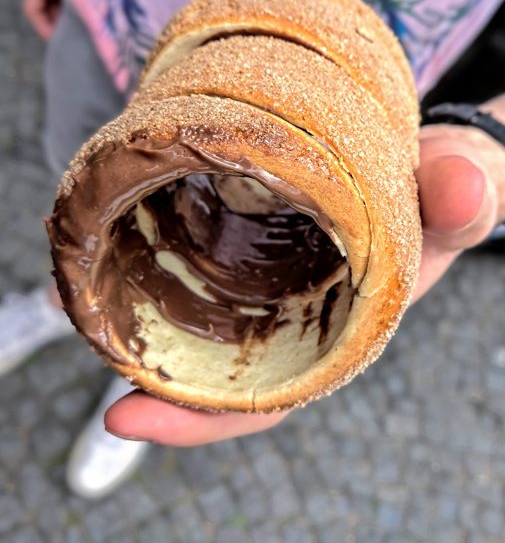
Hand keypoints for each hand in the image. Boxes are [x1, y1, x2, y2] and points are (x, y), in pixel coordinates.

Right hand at [23, 0, 97, 38]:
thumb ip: (74, 8)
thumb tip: (79, 29)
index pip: (32, 10)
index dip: (44, 29)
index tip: (59, 41)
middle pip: (39, 3)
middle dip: (53, 20)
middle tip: (71, 34)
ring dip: (61, 9)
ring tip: (78, 22)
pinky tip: (81, 4)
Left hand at [104, 106, 504, 445]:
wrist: (432, 152)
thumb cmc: (446, 183)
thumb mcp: (461, 186)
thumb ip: (465, 190)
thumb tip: (460, 184)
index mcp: (339, 333)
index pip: (266, 400)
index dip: (199, 421)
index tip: (121, 420)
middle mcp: (296, 313)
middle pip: (212, 366)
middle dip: (150, 367)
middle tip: (85, 333)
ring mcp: (273, 275)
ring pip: (201, 312)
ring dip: (145, 310)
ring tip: (89, 290)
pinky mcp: (259, 235)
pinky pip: (204, 257)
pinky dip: (163, 254)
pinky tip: (124, 236)